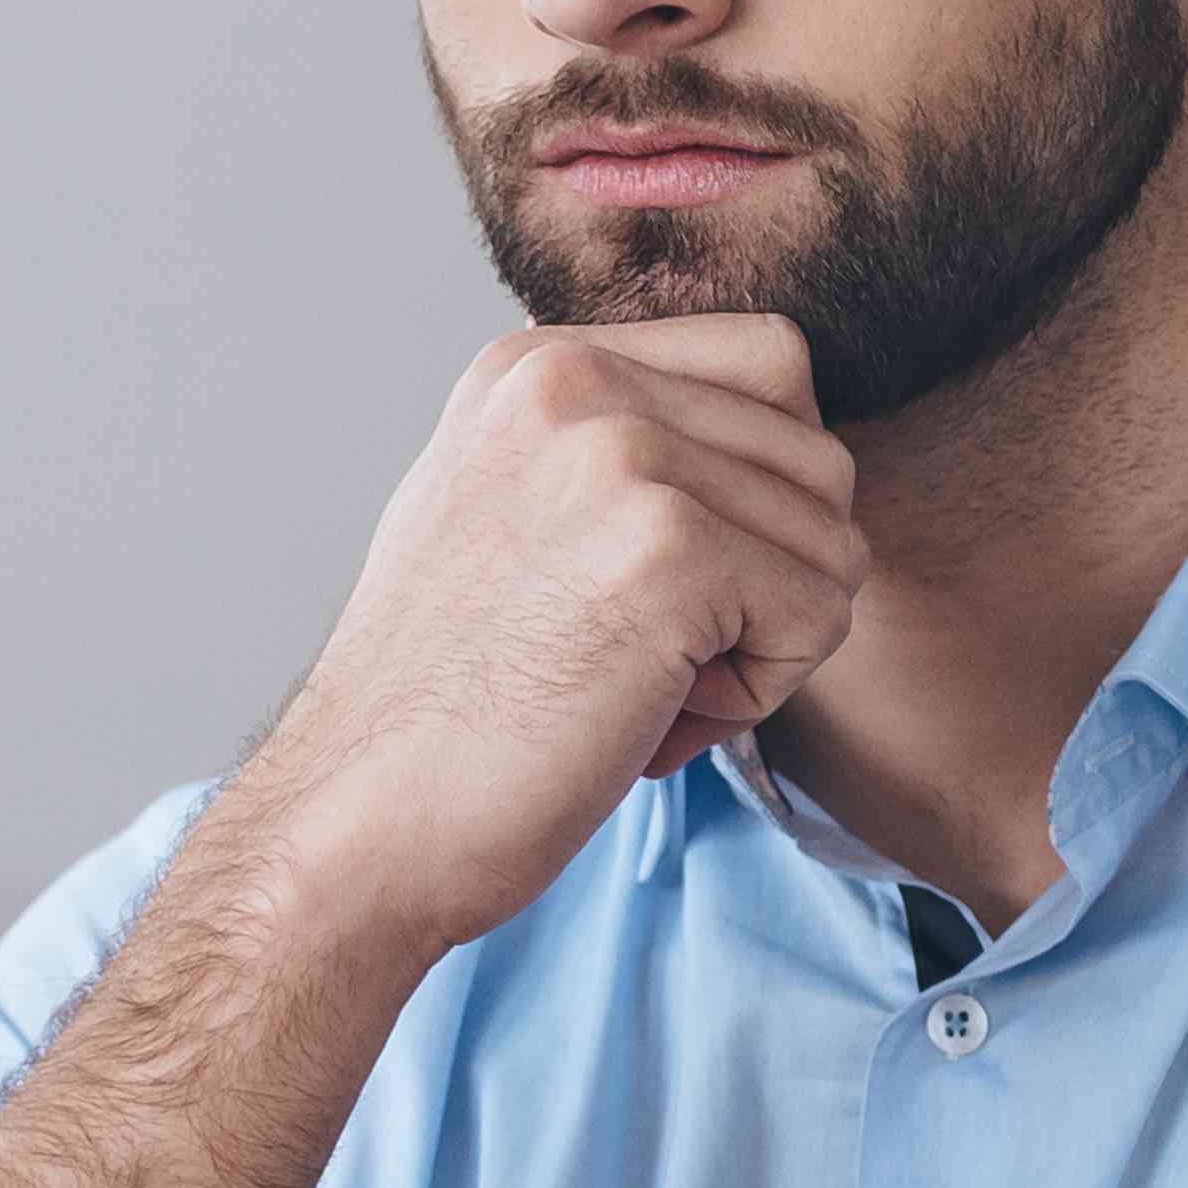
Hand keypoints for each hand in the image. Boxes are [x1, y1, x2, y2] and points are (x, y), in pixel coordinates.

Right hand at [219, 317, 862, 964]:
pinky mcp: (671, 547)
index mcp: (536, 363)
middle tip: (641, 660)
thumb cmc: (442, 714)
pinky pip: (820, 611)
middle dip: (765, 582)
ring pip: (832, 538)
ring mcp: (621, 455)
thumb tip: (771, 447)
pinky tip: (646, 722)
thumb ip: (611, 456)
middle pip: (815, 458)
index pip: (769, 366)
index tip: (645, 590)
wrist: (355, 824)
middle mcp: (576, 380)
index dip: (755, 500)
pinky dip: (759, 696)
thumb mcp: (505, 518)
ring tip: (635, 690)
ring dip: (764, 644)